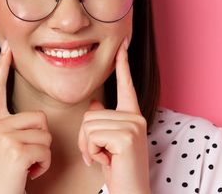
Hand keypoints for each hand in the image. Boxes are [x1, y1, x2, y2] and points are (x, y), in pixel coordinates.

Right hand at [0, 40, 52, 193]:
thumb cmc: (4, 177)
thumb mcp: (3, 146)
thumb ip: (13, 128)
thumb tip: (36, 119)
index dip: (2, 67)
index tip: (7, 47)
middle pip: (38, 117)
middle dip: (41, 140)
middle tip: (25, 159)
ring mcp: (3, 136)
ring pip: (45, 134)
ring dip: (43, 155)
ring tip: (25, 167)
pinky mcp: (15, 149)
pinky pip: (46, 149)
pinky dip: (43, 166)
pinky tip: (28, 173)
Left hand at [77, 36, 150, 193]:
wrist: (129, 191)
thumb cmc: (116, 168)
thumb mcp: (106, 142)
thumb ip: (102, 120)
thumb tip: (96, 103)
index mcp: (131, 116)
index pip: (125, 86)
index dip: (123, 65)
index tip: (123, 42)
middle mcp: (135, 117)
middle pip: (90, 114)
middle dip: (85, 138)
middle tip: (100, 154)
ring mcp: (133, 125)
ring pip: (88, 125)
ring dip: (88, 147)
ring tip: (104, 158)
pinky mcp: (127, 136)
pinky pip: (91, 136)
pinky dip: (91, 152)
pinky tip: (106, 161)